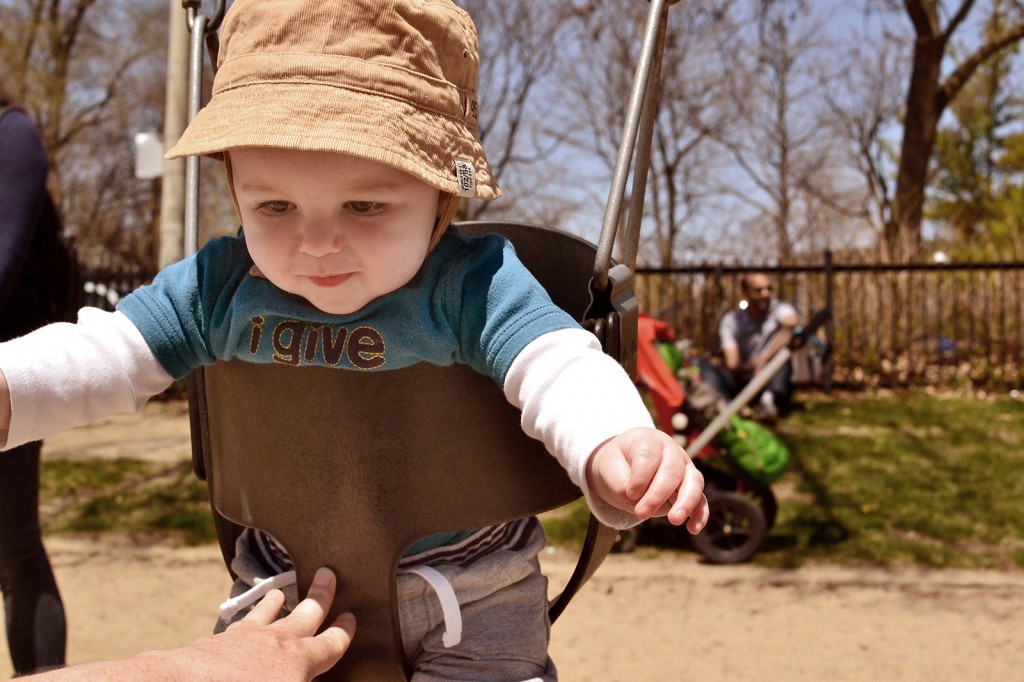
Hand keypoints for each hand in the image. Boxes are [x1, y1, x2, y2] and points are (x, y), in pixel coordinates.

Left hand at [194, 567, 354, 680]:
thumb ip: (303, 678)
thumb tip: (309, 675)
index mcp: (300, 660)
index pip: (331, 643)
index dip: (344, 631)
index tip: (350, 617)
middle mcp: (278, 642)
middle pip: (307, 614)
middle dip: (321, 595)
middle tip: (327, 574)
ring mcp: (247, 638)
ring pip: (267, 614)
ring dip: (276, 603)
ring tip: (280, 593)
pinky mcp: (219, 641)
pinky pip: (239, 624)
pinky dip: (245, 619)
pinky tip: (240, 624)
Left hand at [586, 427, 708, 532]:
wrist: (626, 463)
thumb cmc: (618, 463)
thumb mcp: (609, 467)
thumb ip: (619, 481)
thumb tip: (635, 499)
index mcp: (649, 441)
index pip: (649, 455)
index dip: (640, 476)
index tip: (630, 493)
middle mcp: (671, 451)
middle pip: (672, 471)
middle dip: (657, 495)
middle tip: (640, 513)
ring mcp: (684, 468)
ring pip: (694, 482)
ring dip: (685, 503)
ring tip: (674, 520)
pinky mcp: (690, 487)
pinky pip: (701, 499)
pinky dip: (700, 514)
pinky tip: (693, 529)